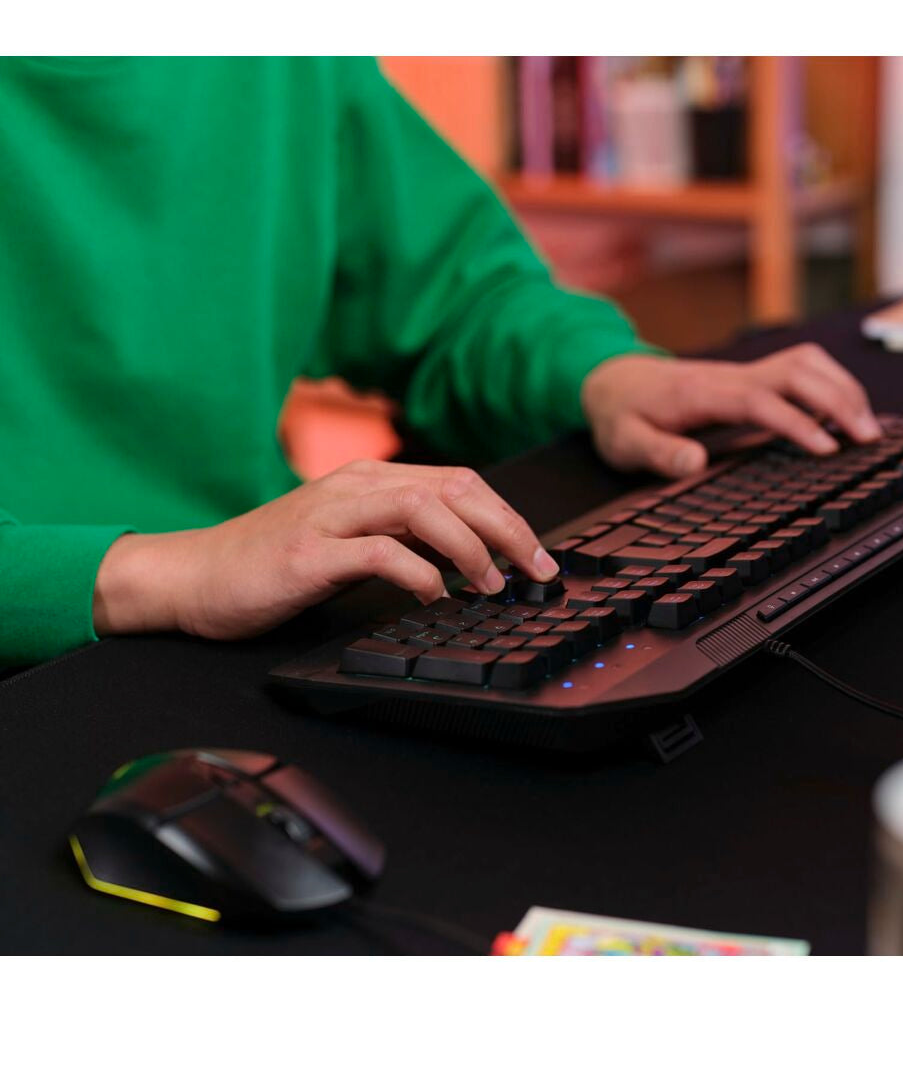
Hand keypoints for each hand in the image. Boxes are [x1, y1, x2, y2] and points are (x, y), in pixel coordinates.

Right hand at [93, 461, 558, 640]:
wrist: (194, 576)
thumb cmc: (275, 564)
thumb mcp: (351, 540)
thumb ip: (403, 539)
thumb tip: (470, 560)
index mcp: (369, 479)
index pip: (459, 482)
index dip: (506, 515)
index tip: (537, 554)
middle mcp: (355, 486)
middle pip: (453, 489)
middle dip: (506, 529)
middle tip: (536, 569)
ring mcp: (330, 515)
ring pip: (422, 509)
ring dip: (470, 547)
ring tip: (492, 584)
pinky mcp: (308, 552)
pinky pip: (378, 551)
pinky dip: (418, 572)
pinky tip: (435, 595)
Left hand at [581, 344, 881, 477]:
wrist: (613, 381)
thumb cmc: (623, 416)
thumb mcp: (626, 443)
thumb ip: (659, 453)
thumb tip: (696, 461)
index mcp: (702, 393)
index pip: (761, 400)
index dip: (797, 421)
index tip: (827, 448)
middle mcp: (730, 376)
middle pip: (796, 370)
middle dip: (837, 398)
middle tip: (868, 438)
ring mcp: (743, 372)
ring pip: (805, 363)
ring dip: (841, 388)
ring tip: (868, 427)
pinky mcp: (752, 376)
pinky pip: (800, 369)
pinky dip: (831, 384)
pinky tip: (846, 413)